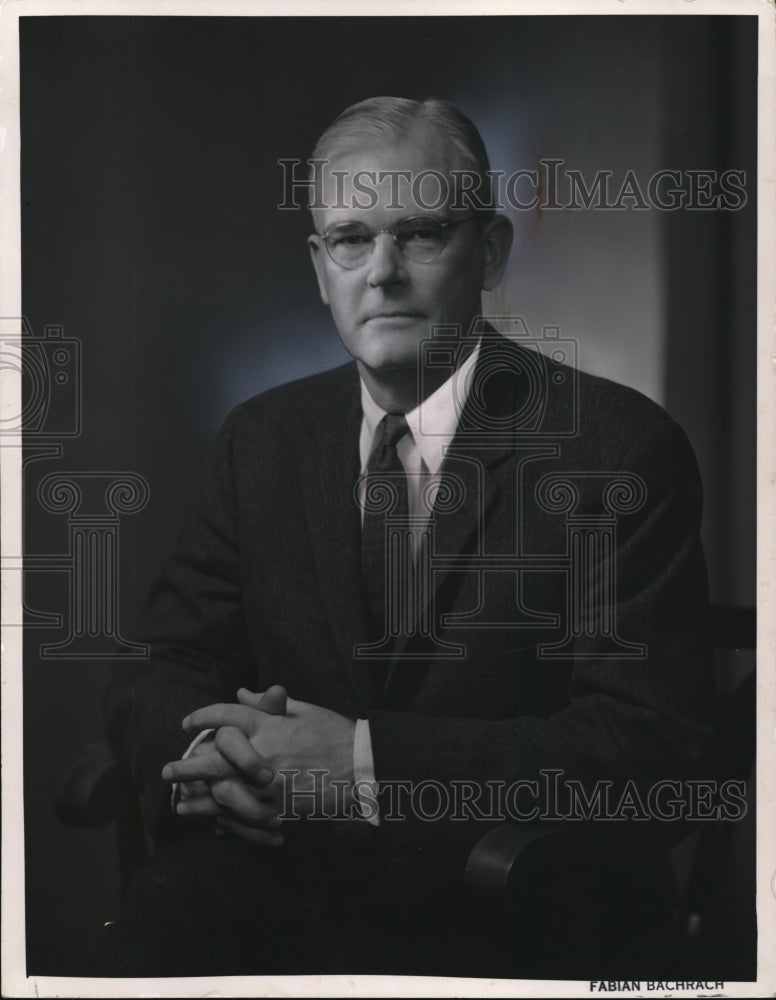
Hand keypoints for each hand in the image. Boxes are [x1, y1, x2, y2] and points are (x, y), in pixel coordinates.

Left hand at [163, 689, 356, 818]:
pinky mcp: (278, 809)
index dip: (202, 717)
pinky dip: (222, 818)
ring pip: (222, 792)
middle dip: (187, 765)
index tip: (188, 723)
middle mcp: (263, 754)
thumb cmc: (333, 733)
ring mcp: (269, 785)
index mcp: (269, 725)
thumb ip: (268, 703)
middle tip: (167, 771)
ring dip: (197, 798)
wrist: (361, 767)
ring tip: (180, 800)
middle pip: (213, 758)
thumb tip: (241, 693)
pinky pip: (243, 815)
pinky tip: (210, 820)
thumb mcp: (303, 710)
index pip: (226, 716)